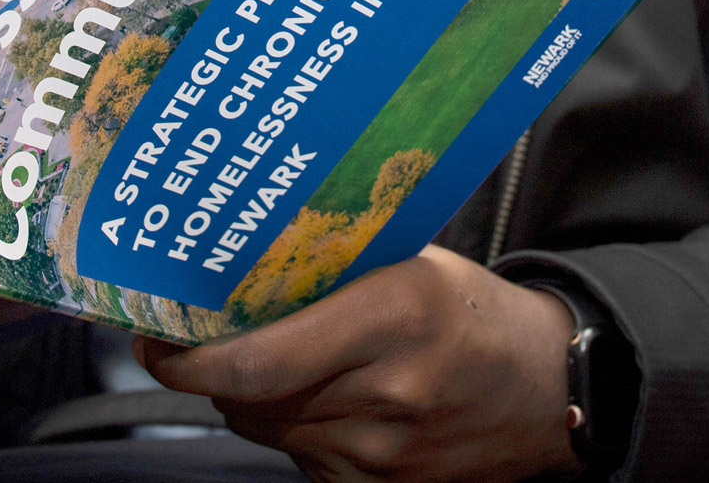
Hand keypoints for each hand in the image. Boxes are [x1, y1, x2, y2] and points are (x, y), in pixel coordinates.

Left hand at [137, 246, 578, 482]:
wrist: (553, 389)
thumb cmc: (475, 312)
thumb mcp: (411, 261)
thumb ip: (331, 263)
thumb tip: (232, 252)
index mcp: (392, 314)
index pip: (256, 361)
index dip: (188, 359)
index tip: (154, 337)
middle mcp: (386, 391)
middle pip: (250, 397)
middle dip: (205, 370)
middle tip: (180, 337)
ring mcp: (384, 454)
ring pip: (267, 427)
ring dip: (246, 395)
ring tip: (252, 356)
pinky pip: (299, 456)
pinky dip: (288, 425)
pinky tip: (310, 395)